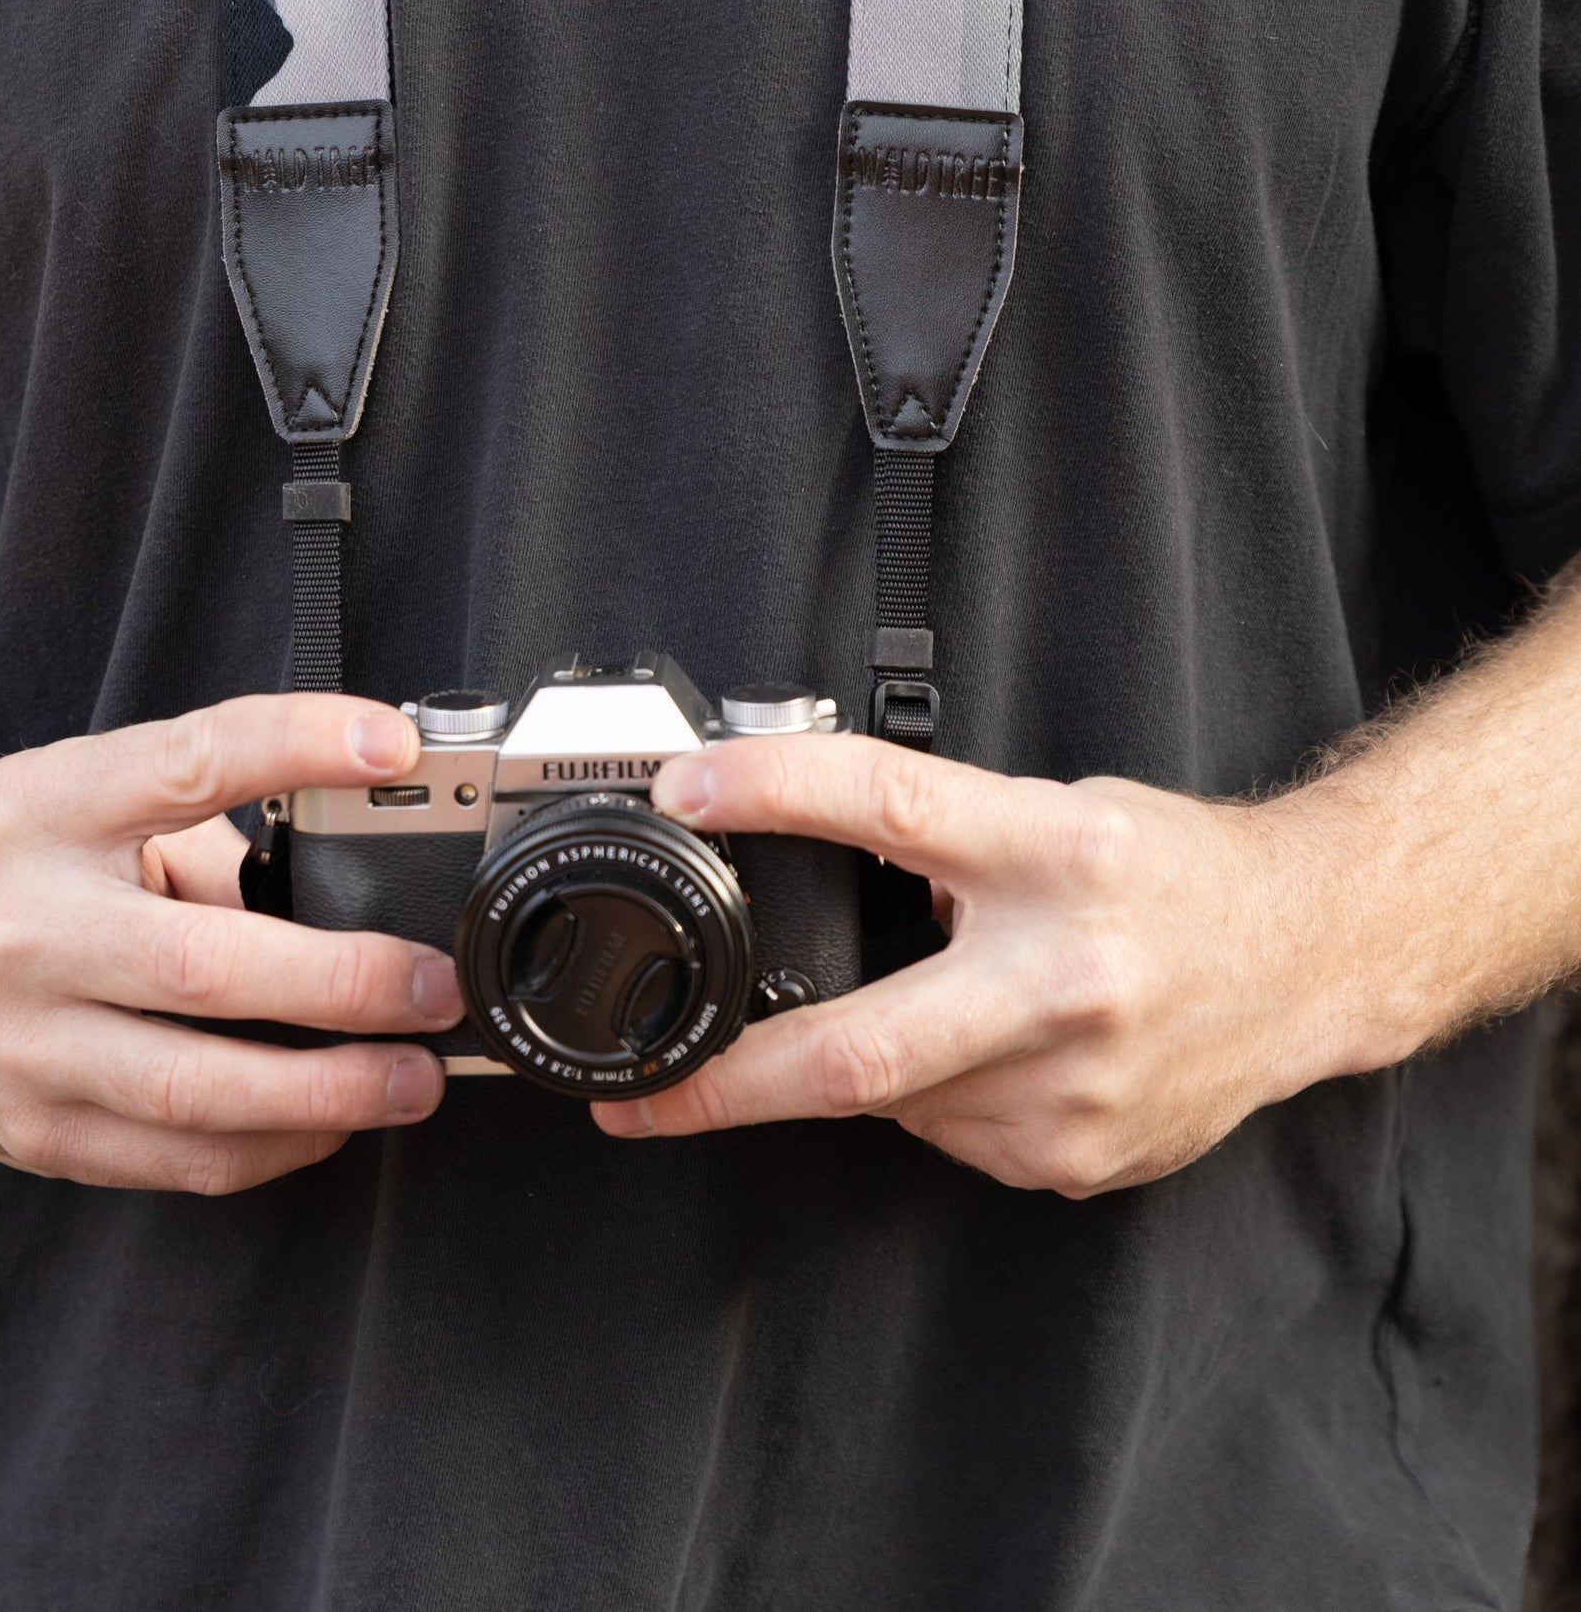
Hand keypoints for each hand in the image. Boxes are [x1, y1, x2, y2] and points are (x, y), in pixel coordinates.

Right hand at [0, 694, 461, 1196]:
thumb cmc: (20, 852)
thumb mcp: (96, 791)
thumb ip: (210, 816)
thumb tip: (361, 854)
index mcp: (50, 809)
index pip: (189, 762)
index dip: (299, 747)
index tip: (393, 749)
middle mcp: (23, 926)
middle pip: (202, 965)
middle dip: (343, 984)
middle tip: (434, 987)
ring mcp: (18, 1041)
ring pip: (193, 1092)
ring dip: (326, 1093)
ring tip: (412, 1079)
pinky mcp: (30, 1128)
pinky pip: (173, 1158)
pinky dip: (270, 1145)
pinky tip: (332, 1120)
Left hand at [591, 735, 1358, 1193]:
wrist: (1310, 958)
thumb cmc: (1175, 872)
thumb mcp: (1056, 810)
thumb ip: (943, 836)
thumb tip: (804, 841)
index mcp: (1056, 854)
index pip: (892, 806)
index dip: (778, 792)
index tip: (690, 789)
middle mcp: (1064, 977)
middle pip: (862, 1049)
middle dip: (729, 1086)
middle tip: (636, 1100)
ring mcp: (1074, 1087)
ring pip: (897, 1099)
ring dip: (865, 1066)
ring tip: (928, 1009)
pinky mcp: (1077, 1157)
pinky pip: (954, 1135)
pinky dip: (938, 1096)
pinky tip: (992, 1051)